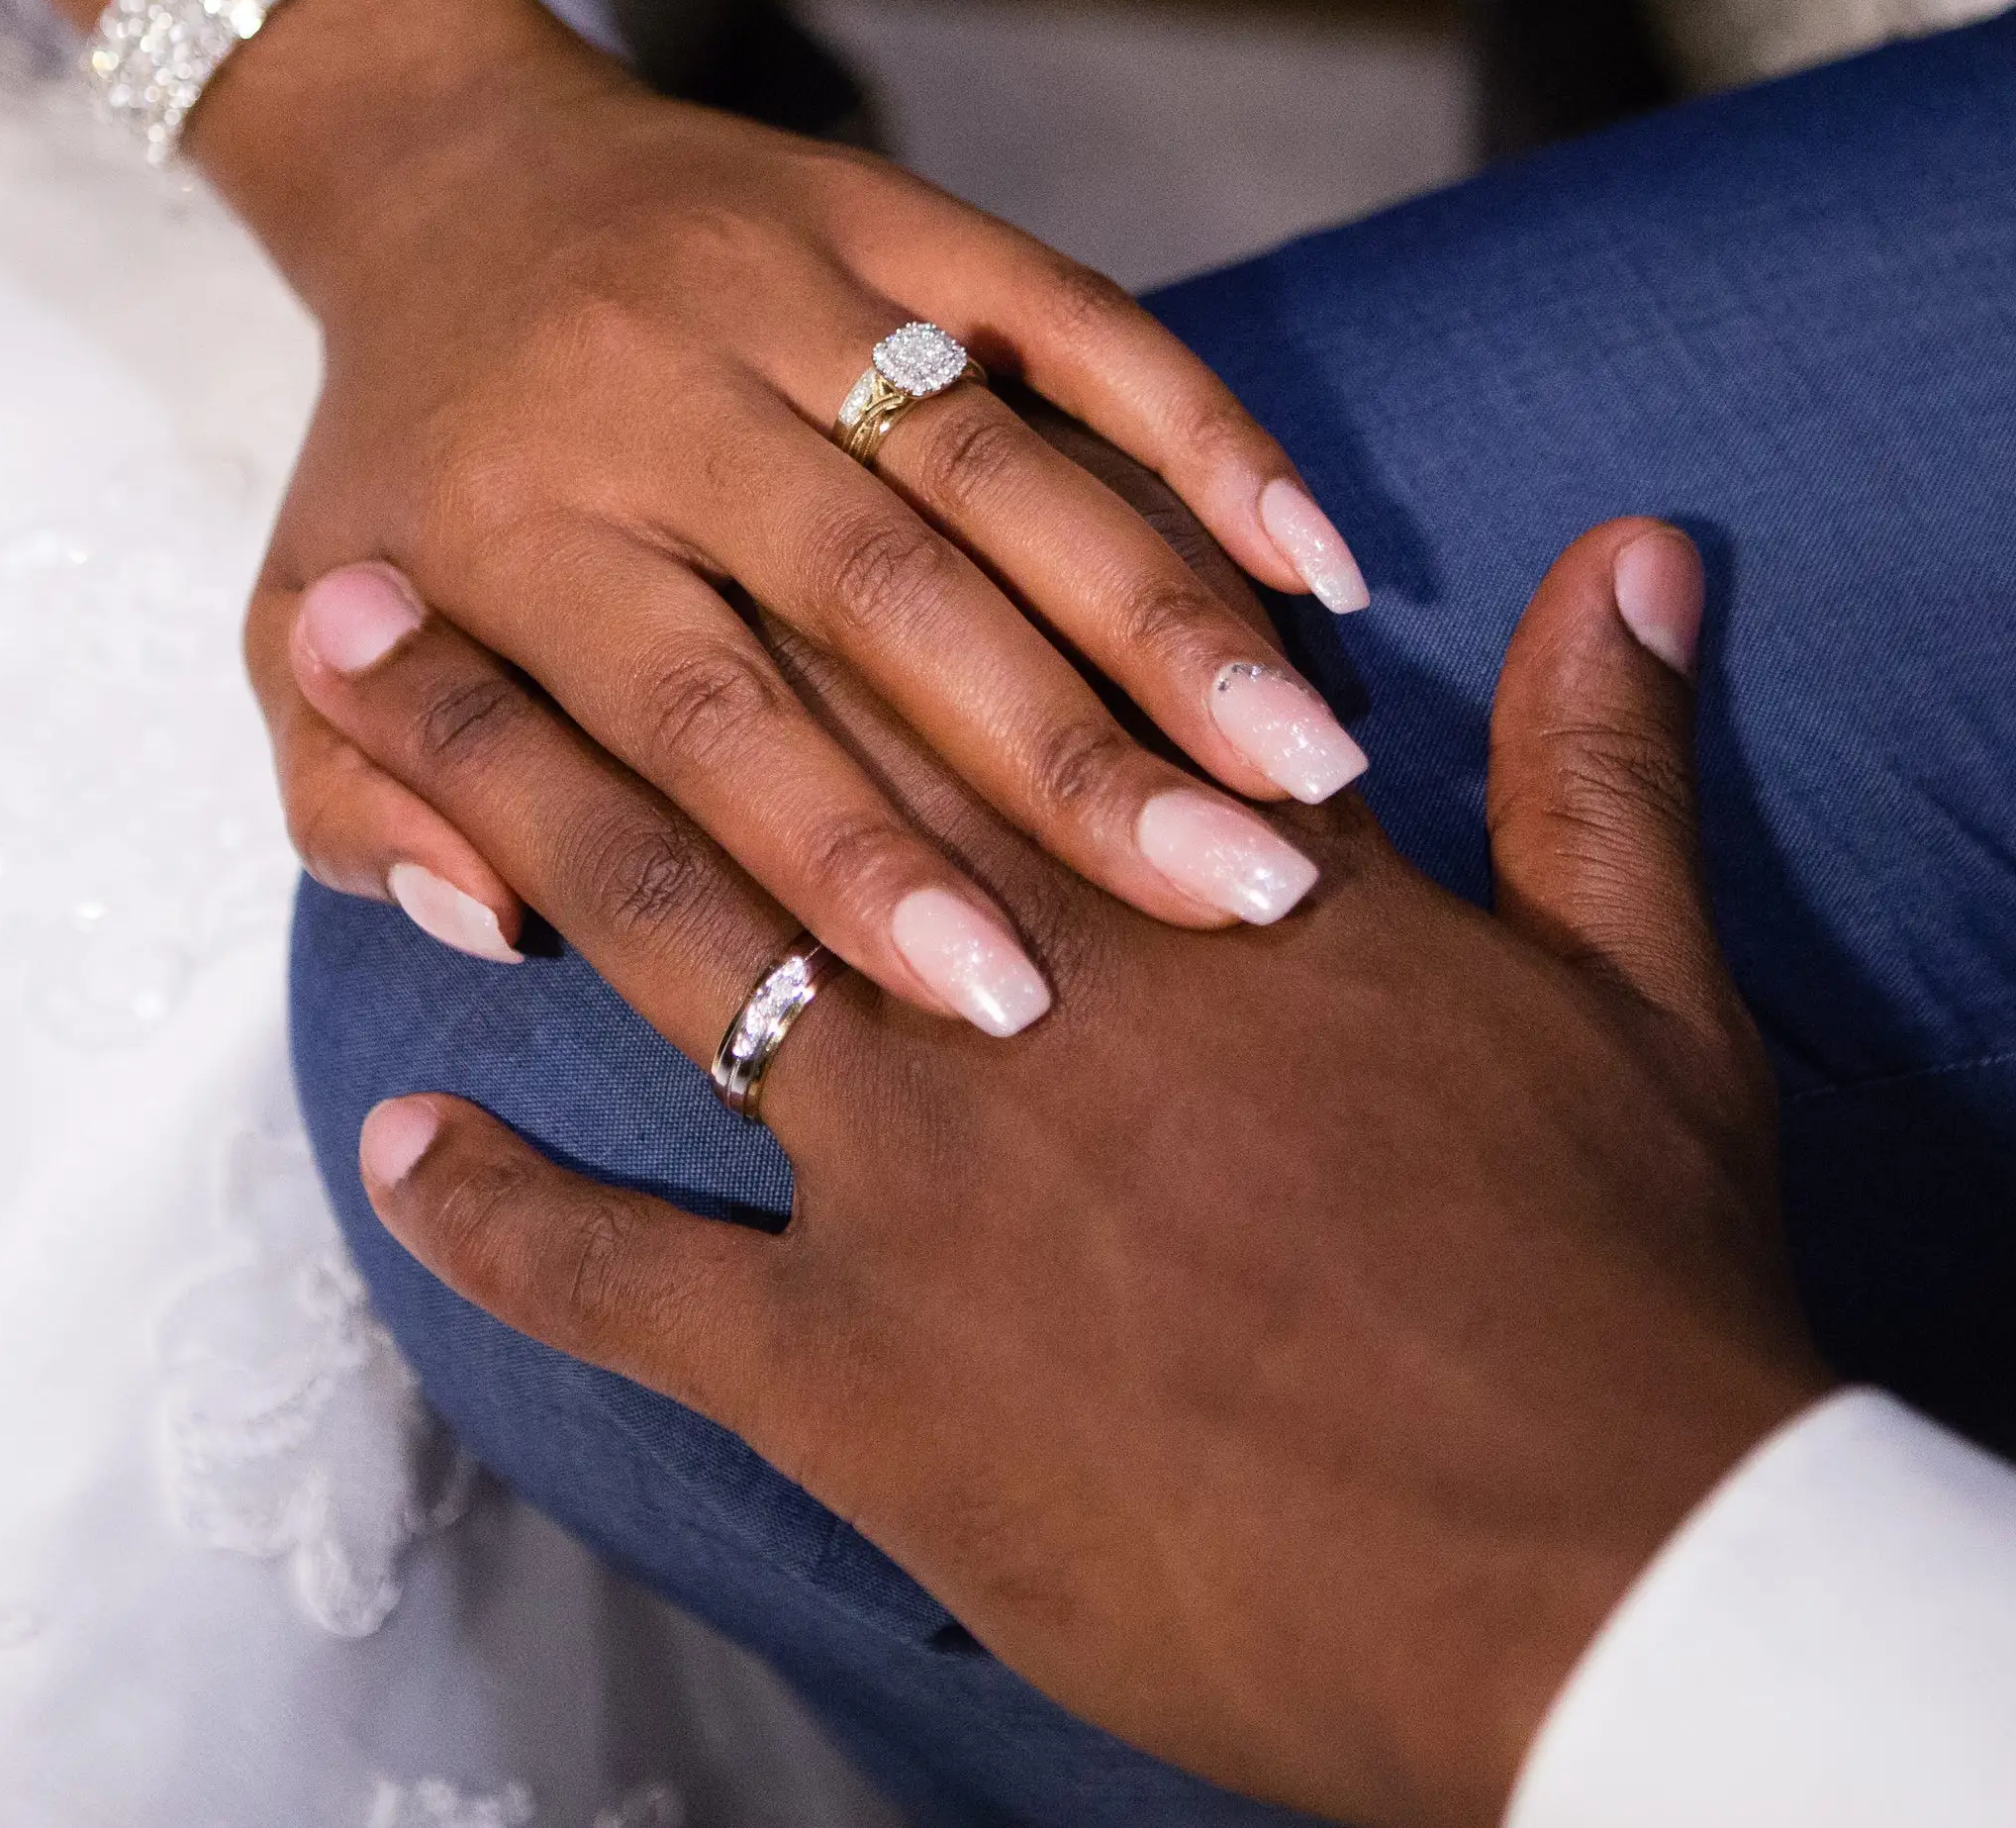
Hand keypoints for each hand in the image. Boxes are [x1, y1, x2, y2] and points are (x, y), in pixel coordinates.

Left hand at [229, 0, 1377, 1033]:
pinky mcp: (892, 209)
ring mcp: (786, 283)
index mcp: (512, 529)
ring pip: (1000, 460)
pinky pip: (1070, 308)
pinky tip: (1313, 555)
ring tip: (1310, 768)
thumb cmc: (398, 471)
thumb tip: (493, 925)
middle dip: (1063, 757)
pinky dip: (1198, 421)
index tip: (994, 999)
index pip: (701, 719)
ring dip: (1165, 613)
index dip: (848, 859)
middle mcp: (653, 393)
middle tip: (1228, 902)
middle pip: (883, 595)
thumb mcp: (293, 640)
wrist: (439, 169)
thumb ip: (360, 802)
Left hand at [306, 475, 1832, 1827]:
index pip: (988, 663)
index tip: (694, 442)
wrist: (1581, 1574)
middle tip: (396, 562)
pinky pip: (627, 1279)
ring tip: (369, 714)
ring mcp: (914, 1170)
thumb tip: (1634, 550)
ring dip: (498, 817)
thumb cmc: (1623, 1290)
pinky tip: (410, 1152)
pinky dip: (504, 1219)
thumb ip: (1595, 759)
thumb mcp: (1646, 999)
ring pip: (664, 943)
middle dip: (572, 640)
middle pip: (765, 755)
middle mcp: (1020, 974)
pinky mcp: (851, 1371)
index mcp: (1194, 872)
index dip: (833, 548)